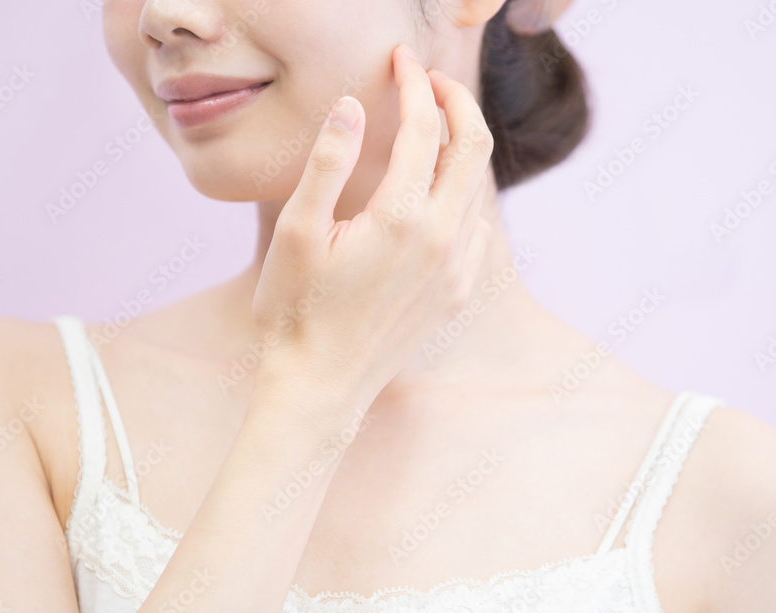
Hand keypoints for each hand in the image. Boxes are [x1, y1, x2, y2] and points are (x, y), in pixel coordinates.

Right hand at [252, 43, 493, 399]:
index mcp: (401, 218)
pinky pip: (478, 226)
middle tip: (431, 79)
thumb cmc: (296, 312)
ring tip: (433, 126)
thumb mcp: (297, 232)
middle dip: (457, 102)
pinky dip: (465, 193)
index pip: (425, 128)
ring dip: (462, 147)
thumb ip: (328, 163)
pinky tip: (439, 191)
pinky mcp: (457, 293)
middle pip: (474, 147)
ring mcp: (456, 270)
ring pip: (479, 187)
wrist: (319, 388)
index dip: (414, 84)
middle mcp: (442, 240)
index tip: (401, 60)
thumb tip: (352, 105)